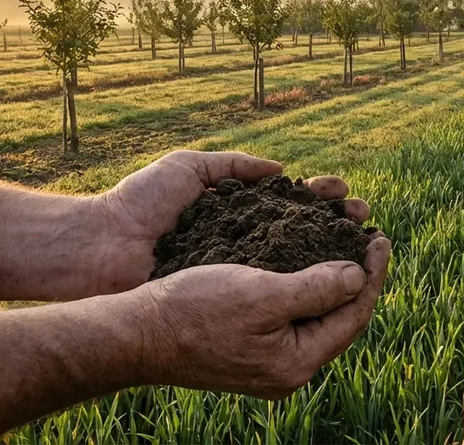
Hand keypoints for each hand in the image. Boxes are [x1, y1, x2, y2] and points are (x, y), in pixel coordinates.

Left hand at [85, 150, 370, 295]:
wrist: (101, 248)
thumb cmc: (139, 205)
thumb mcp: (188, 168)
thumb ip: (235, 164)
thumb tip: (282, 170)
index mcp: (236, 211)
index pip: (290, 201)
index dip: (319, 196)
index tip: (340, 191)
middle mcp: (243, 243)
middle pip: (303, 232)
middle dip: (336, 223)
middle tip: (362, 217)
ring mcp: (237, 272)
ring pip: (296, 263)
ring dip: (331, 253)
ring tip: (358, 242)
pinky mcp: (227, 299)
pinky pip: (272, 291)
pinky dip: (304, 285)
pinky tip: (331, 277)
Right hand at [131, 236, 390, 397]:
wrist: (136, 332)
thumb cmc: (194, 309)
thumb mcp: (262, 294)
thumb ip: (316, 288)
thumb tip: (358, 276)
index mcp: (297, 362)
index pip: (354, 316)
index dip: (372, 275)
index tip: (381, 238)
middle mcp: (288, 368)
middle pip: (340, 318)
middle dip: (358, 276)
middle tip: (369, 237)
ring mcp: (268, 360)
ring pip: (316, 314)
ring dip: (332, 277)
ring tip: (344, 242)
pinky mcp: (250, 346)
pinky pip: (292, 313)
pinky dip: (305, 284)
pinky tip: (304, 258)